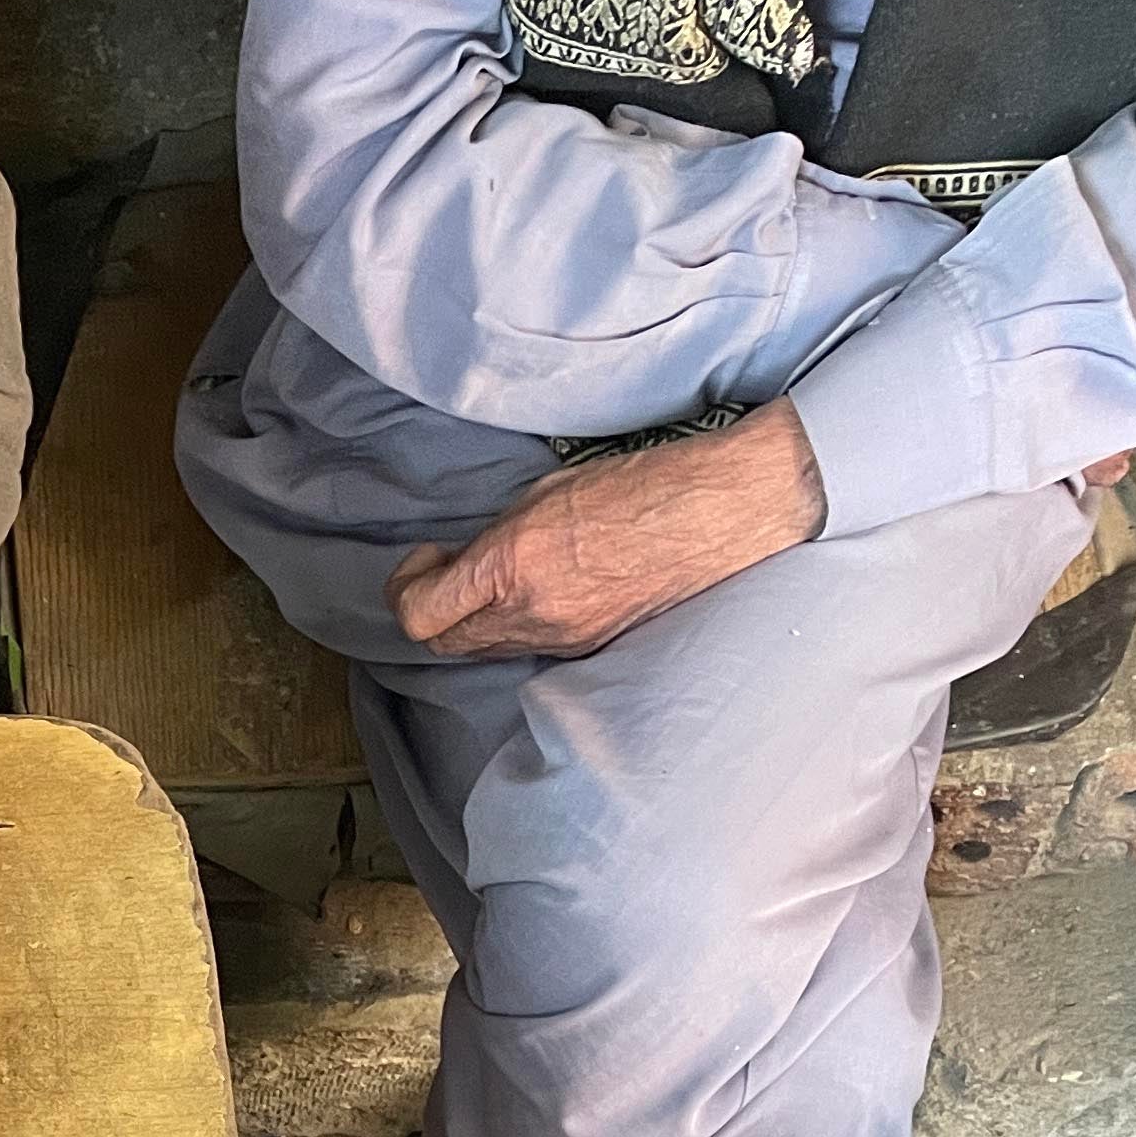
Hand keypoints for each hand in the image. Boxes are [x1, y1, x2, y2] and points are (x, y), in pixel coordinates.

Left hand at [388, 398, 822, 659]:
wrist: (727, 511)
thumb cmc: (645, 486)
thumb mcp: (549, 494)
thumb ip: (496, 536)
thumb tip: (465, 560)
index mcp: (513, 566)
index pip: (420, 614)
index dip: (407, 589)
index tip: (426, 561)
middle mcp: (531, 614)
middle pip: (444, 642)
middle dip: (433, 609)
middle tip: (449, 571)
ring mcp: (563, 639)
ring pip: (485, 651)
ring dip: (474, 622)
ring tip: (495, 580)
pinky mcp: (591, 649)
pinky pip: (529, 649)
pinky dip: (517, 628)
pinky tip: (540, 593)